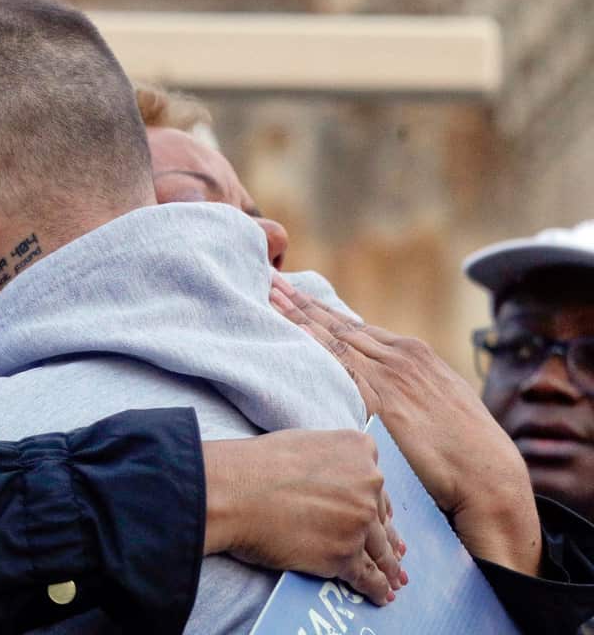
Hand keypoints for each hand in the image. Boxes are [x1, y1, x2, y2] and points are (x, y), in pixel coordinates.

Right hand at [203, 429, 404, 605]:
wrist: (232, 492)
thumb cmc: (254, 465)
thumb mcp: (304, 442)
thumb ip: (331, 460)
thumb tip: (333, 480)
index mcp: (360, 451)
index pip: (376, 484)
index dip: (376, 505)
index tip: (381, 519)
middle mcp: (369, 484)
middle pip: (381, 517)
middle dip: (386, 536)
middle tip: (395, 551)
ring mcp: (359, 521)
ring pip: (380, 550)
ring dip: (388, 567)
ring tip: (394, 579)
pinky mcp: (344, 555)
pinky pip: (367, 576)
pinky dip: (376, 588)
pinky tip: (380, 594)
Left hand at [270, 275, 541, 575]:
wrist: (488, 476)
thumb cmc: (464, 451)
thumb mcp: (436, 405)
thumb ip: (407, 391)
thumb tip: (382, 393)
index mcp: (413, 354)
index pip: (354, 326)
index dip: (320, 309)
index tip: (291, 292)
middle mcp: (401, 356)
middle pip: (338, 323)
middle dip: (301, 301)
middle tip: (267, 279)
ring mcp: (392, 375)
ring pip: (334, 337)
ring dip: (298, 314)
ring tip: (268, 294)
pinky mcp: (385, 401)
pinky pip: (341, 367)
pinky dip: (315, 345)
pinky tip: (293, 330)